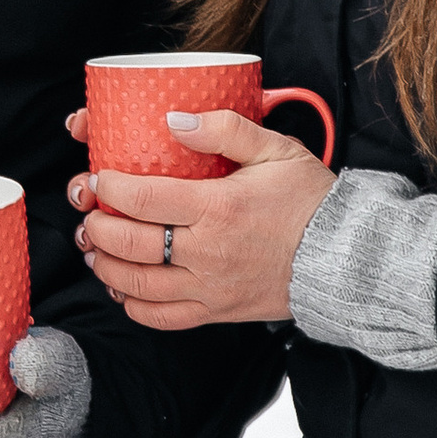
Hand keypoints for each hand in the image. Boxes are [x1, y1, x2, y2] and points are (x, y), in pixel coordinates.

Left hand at [66, 101, 335, 330]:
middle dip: (98, 227)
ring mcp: (210, 287)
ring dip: (106, 267)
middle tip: (91, 212)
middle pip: (129, 244)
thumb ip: (225, 129)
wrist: (345, 257)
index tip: (101, 177)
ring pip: (138, 285)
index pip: (142, 198)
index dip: (110, 187)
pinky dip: (134, 305)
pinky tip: (123, 288)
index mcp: (218, 207)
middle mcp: (208, 252)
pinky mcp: (217, 311)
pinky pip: (162, 317)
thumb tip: (174, 120)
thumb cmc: (311, 201)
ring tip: (96, 249)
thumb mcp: (277, 149)